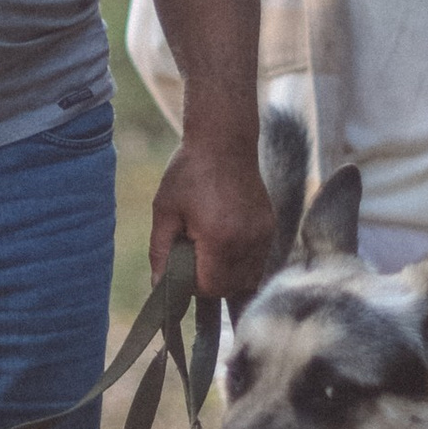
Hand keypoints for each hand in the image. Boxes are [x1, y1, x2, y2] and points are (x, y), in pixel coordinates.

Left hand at [151, 129, 276, 308]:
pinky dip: (241, 265)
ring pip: (249, 279)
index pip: (210, 287)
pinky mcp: (269, 228)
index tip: (180, 268)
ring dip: (228, 278)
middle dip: (210, 283)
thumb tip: (158, 286)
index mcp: (220, 238)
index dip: (192, 286)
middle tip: (192, 259)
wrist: (224, 141)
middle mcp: (247, 241)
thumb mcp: (164, 211)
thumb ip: (160, 253)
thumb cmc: (189, 173)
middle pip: (231, 288)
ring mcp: (263, 235)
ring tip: (209, 255)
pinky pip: (258, 262)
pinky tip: (225, 248)